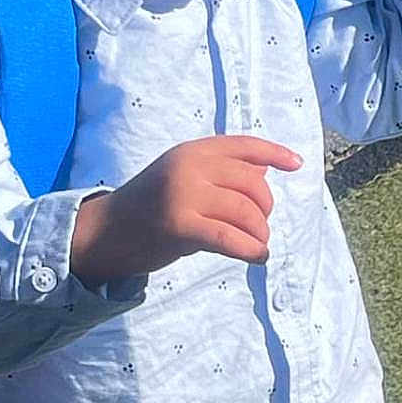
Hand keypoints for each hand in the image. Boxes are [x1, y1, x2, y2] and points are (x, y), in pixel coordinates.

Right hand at [70, 136, 301, 288]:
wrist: (105, 232)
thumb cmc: (148, 207)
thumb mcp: (181, 176)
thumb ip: (218, 172)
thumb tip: (264, 171)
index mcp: (191, 150)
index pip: (243, 146)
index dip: (274, 153)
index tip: (296, 164)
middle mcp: (189, 166)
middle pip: (252, 183)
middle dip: (265, 208)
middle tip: (260, 226)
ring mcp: (183, 194)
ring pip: (245, 211)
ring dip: (260, 232)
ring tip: (258, 244)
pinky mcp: (180, 226)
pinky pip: (230, 237)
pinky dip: (251, 249)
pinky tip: (257, 256)